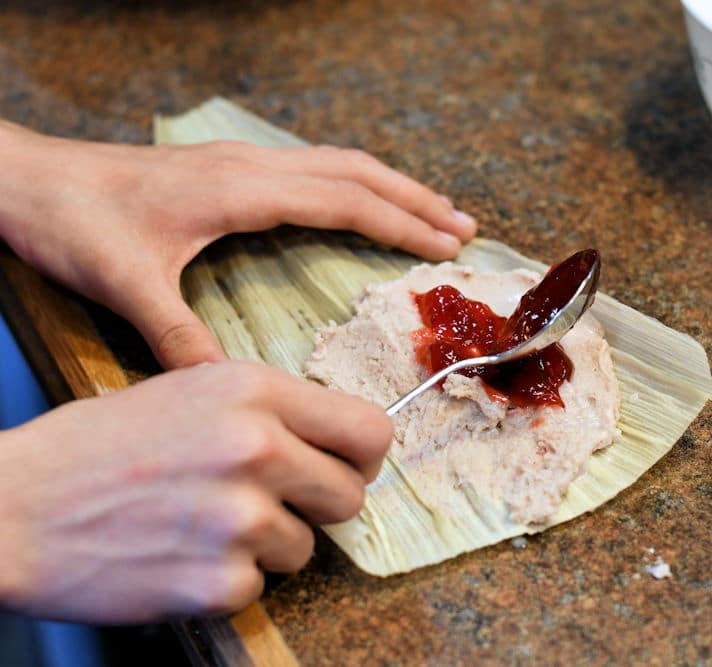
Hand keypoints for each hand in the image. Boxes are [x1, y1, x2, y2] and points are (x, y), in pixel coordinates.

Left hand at [0, 123, 476, 368]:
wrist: (26, 176)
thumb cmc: (73, 221)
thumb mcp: (124, 284)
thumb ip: (177, 335)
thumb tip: (229, 389)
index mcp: (241, 190)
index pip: (343, 200)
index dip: (401, 222)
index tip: (446, 245)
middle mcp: (250, 167)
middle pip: (355, 171)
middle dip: (415, 198)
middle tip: (463, 227)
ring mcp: (238, 161)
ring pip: (336, 162)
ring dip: (390, 185)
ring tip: (433, 210)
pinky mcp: (225, 168)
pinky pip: (311, 167)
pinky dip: (354, 184)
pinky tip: (360, 202)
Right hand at [0, 361, 390, 622]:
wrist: (16, 506)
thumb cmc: (99, 446)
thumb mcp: (190, 391)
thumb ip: (268, 409)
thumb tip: (332, 436)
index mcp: (254, 391)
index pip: (371, 430)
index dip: (363, 456)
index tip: (345, 466)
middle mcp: (256, 447)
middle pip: (351, 496)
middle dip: (318, 505)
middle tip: (271, 502)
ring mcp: (240, 517)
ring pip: (306, 547)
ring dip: (266, 545)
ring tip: (204, 524)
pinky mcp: (218, 579)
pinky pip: (259, 585)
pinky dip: (228, 579)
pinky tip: (181, 554)